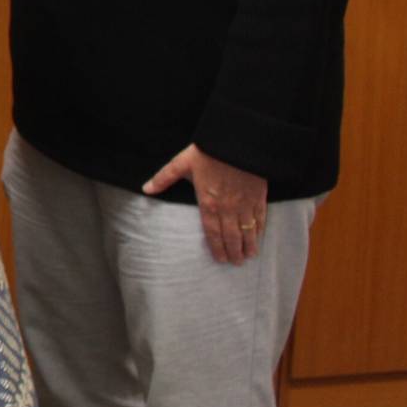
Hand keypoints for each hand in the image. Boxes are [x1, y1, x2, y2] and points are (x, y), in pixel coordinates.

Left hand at [144, 143, 267, 264]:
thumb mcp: (181, 163)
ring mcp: (244, 204)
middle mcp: (227, 208)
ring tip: (248, 256)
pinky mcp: (258, 197)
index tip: (220, 259)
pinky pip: (260, 218)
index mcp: (208, 203)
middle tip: (235, 263)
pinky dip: (259, 230)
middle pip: (231, 236)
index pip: (212, 232)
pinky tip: (259, 237)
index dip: (217, 248)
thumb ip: (163, 178)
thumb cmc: (208, 153)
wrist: (237, 143)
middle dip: (234, 251)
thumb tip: (146, 189)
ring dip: (248, 245)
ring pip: (247, 230)